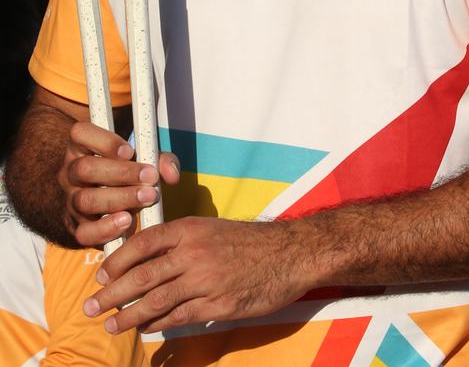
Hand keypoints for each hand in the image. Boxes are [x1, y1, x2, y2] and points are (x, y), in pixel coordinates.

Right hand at [60, 121, 179, 246]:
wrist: (112, 204)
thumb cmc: (129, 172)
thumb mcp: (145, 159)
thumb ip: (161, 160)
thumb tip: (172, 174)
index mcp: (82, 146)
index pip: (80, 133)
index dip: (104, 141)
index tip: (130, 151)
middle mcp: (70, 172)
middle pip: (85, 169)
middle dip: (121, 173)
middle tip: (149, 176)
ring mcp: (71, 200)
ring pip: (86, 200)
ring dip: (120, 199)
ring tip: (147, 197)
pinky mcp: (76, 227)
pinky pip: (84, 232)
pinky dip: (106, 228)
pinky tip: (127, 220)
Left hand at [82, 216, 312, 333]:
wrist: (288, 254)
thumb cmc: (249, 242)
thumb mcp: (212, 229)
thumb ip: (181, 242)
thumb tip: (146, 260)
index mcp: (190, 229)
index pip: (143, 242)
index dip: (118, 260)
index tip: (101, 274)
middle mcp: (194, 253)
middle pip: (142, 275)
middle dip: (112, 293)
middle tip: (91, 307)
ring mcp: (205, 281)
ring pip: (156, 300)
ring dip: (129, 315)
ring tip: (112, 325)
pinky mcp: (217, 306)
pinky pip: (179, 317)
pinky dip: (158, 324)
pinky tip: (146, 329)